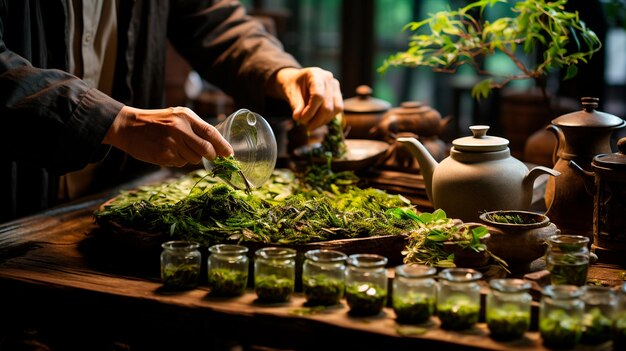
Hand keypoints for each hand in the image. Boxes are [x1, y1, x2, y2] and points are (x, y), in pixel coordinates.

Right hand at [103, 106, 232, 167]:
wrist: (128, 126)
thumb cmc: (157, 122)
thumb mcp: (177, 116)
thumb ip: (196, 128)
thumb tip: (217, 145)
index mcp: (185, 116)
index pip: (210, 132)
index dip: (223, 145)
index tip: (230, 154)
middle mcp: (179, 129)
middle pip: (206, 150)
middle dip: (211, 156)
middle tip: (211, 157)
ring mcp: (171, 143)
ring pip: (193, 159)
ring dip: (191, 158)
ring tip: (178, 148)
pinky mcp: (163, 155)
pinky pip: (180, 163)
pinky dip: (178, 161)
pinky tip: (168, 152)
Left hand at [272, 67, 342, 130]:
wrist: (297, 81)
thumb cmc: (293, 84)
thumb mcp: (290, 93)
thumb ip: (295, 104)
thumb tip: (298, 118)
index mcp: (316, 74)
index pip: (318, 96)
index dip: (310, 111)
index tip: (301, 120)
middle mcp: (329, 79)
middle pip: (328, 105)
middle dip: (316, 120)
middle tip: (305, 125)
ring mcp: (335, 86)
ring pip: (335, 109)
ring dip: (323, 121)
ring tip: (311, 124)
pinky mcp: (338, 94)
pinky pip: (337, 110)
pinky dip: (327, 118)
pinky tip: (317, 121)